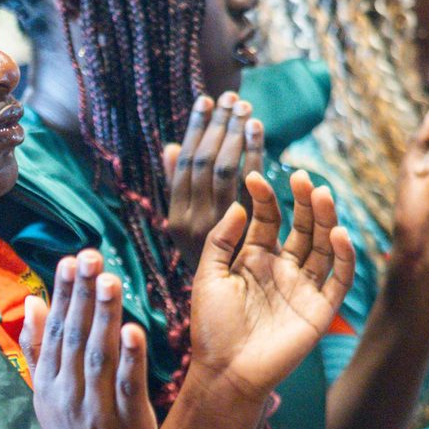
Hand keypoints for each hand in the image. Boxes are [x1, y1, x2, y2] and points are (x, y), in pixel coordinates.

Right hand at [20, 251, 156, 428]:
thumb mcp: (47, 391)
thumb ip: (38, 347)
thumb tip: (32, 301)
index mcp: (51, 380)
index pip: (57, 329)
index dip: (64, 293)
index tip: (69, 258)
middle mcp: (70, 391)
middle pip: (76, 336)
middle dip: (83, 294)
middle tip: (90, 255)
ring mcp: (97, 408)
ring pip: (100, 356)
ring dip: (104, 317)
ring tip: (110, 279)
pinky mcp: (127, 424)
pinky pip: (128, 388)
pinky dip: (131, 360)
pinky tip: (135, 330)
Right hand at [163, 92, 264, 269]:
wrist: (232, 332)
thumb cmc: (215, 277)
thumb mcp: (192, 232)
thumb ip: (181, 189)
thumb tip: (170, 147)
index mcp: (177, 221)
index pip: (184, 166)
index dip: (194, 130)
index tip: (205, 101)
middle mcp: (192, 224)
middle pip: (205, 164)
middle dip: (218, 126)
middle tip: (231, 97)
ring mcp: (218, 230)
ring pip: (225, 170)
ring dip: (234, 134)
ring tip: (245, 108)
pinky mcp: (244, 234)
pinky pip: (250, 185)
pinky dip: (254, 154)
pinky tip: (258, 131)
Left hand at [187, 169, 355, 404]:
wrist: (225, 372)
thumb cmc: (211, 328)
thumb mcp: (208, 276)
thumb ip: (220, 240)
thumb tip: (237, 205)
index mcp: (254, 259)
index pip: (268, 219)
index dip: (265, 198)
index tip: (254, 178)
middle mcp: (282, 269)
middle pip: (301, 227)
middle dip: (303, 201)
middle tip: (303, 177)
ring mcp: (303, 288)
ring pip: (323, 246)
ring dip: (325, 220)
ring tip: (322, 195)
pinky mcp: (320, 309)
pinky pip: (339, 279)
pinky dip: (344, 257)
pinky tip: (339, 233)